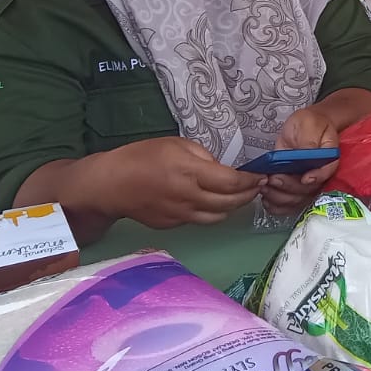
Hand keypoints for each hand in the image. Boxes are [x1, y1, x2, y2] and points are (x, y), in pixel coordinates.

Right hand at [93, 137, 262, 228]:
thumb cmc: (142, 156)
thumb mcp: (176, 144)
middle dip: (248, 196)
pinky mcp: (172, 226)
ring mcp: (180, 215)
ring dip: (233, 208)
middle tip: (258, 187)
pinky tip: (213, 202)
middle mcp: (188, 197)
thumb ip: (203, 157)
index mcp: (190, 173)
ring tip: (240, 197)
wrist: (110, 184)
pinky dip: (211, 212)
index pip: (231, 182)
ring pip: (217, 217)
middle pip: (229, 203)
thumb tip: (221, 170)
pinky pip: (199, 220)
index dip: (250, 181)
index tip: (261, 176)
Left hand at [260, 105, 341, 214]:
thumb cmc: (309, 124)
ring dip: (279, 197)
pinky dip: (276, 205)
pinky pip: (288, 204)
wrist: (304, 127)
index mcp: (329, 158)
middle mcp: (320, 175)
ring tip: (265, 187)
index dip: (317, 178)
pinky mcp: (295, 188)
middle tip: (273, 178)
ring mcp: (306, 184)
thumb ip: (309, 141)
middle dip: (289, 187)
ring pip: (296, 200)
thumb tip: (307, 156)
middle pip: (309, 190)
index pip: (328, 172)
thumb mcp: (309, 125)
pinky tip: (266, 197)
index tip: (305, 178)